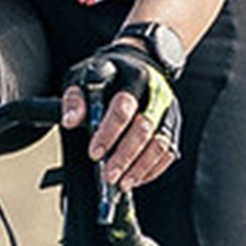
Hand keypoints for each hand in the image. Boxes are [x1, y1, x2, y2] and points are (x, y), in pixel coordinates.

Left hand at [61, 40, 181, 191]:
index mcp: (134, 78)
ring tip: (123, 182)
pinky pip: (169, 151)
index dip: (109, 132)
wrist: (139, 62)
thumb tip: (71, 121)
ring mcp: (168, 111)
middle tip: (109, 175)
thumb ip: (75, 98)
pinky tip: (137, 178)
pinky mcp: (174, 125)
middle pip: (144, 128)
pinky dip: (154, 168)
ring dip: (141, 166)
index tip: (95, 153)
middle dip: (126, 155)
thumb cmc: (109, 74)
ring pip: (160, 143)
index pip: (123, 107)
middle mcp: (156, 94)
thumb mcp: (84, 76)